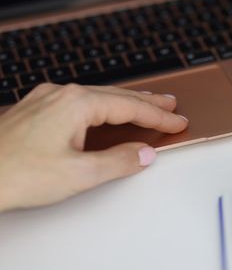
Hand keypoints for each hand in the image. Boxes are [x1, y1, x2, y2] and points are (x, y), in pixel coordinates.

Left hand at [0, 83, 187, 211]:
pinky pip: (80, 103)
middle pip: (116, 95)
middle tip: (171, 105)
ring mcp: (46, 100)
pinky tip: (106, 113)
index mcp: (75, 104)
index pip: (130, 107)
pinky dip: (103, 108)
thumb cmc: (15, 175)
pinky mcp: (36, 111)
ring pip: (98, 97)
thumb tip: (143, 154)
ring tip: (148, 106)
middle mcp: (61, 95)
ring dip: (126, 103)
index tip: (178, 121)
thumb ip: (118, 161)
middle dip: (147, 101)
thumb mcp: (79, 174)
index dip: (158, 116)